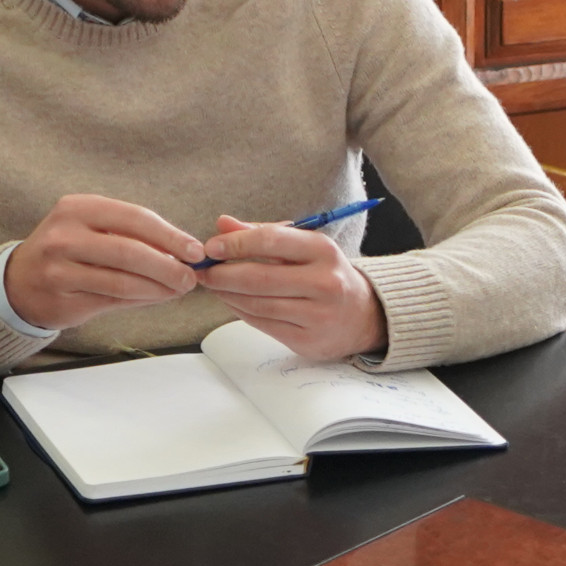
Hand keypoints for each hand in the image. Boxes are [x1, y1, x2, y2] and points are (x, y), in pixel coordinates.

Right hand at [2, 194, 203, 329]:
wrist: (20, 281)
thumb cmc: (69, 251)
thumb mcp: (92, 228)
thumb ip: (132, 235)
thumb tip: (184, 251)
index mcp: (78, 208)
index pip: (134, 217)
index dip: (170, 235)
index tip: (195, 250)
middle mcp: (65, 235)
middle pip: (130, 251)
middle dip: (168, 266)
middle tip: (190, 277)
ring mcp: (60, 269)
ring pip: (123, 281)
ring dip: (158, 288)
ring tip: (177, 289)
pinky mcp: (62, 299)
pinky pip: (113, 300)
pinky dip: (141, 299)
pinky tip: (156, 297)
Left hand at [192, 215, 386, 361]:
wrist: (363, 316)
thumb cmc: (325, 274)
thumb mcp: (302, 247)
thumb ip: (262, 234)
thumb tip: (222, 224)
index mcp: (324, 250)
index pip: (272, 241)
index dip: (236, 243)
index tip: (211, 247)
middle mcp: (325, 282)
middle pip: (260, 278)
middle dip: (224, 274)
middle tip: (203, 271)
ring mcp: (318, 315)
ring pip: (258, 304)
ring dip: (227, 294)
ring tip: (213, 285)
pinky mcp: (308, 340)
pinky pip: (263, 324)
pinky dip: (240, 311)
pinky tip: (230, 300)